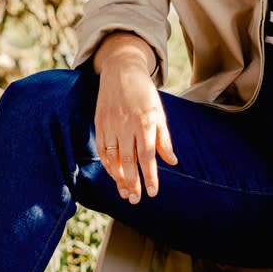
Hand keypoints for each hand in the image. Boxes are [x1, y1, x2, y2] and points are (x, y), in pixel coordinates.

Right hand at [91, 34, 176, 201]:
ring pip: (113, 158)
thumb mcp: (159, 113)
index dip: (150, 176)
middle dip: (132, 183)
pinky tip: (114, 176)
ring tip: (125, 193)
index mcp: (145, 122)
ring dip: (118, 178)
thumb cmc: (144, 94)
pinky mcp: (100, 124)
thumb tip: (172, 161)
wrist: (121, 70)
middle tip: (136, 200)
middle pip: (129, 161)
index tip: (153, 193)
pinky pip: (102, 150)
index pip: (147, 156)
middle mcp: (126, 125)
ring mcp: (111, 125)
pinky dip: (108, 165)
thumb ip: (164, 139)